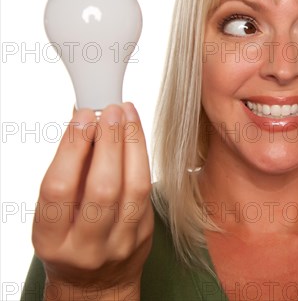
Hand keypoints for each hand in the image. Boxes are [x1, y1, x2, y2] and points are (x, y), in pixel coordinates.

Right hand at [32, 103, 153, 300]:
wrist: (94, 283)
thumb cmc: (68, 237)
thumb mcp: (54, 214)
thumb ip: (67, 173)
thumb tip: (84, 121)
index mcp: (53, 239)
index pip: (60, 189)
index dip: (72, 148)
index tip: (82, 117)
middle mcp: (87, 246)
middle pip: (104, 188)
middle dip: (110, 142)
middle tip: (111, 111)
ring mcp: (121, 243)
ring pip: (135, 189)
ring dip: (133, 145)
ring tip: (128, 115)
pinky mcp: (145, 235)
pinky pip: (148, 192)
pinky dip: (142, 158)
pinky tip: (136, 136)